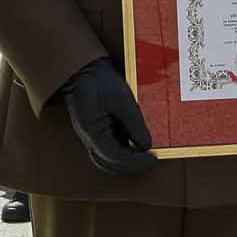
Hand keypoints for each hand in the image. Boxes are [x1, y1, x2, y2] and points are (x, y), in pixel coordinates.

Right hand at [58, 58, 157, 175]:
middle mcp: (89, 138)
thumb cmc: (99, 80)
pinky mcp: (99, 133)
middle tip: (152, 160)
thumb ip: (133, 122)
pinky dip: (125, 154)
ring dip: (128, 163)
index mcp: (91, 130)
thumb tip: (146, 145)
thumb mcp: (121, 98)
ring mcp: (92, 137)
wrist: (84, 71)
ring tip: (147, 157)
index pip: (113, 156)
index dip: (134, 161)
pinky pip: (111, 150)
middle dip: (132, 166)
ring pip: (109, 161)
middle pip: (109, 163)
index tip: (152, 159)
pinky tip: (139, 149)